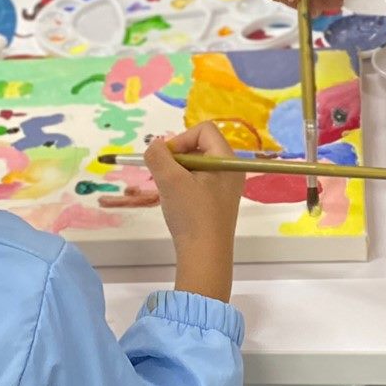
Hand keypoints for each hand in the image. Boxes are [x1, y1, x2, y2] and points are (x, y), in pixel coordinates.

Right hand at [146, 124, 244, 302]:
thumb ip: (158, 156)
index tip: (166, 159)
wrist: (205, 255)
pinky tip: (177, 203)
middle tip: (164, 177)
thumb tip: (155, 146)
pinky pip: (198, 181)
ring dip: (177, 172)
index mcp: (227, 160)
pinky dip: (183, 185)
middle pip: (200, 146)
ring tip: (170, 192)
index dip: (181, 138)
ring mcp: (226, 187)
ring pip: (196, 165)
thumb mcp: (170, 180)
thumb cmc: (192, 215)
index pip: (203, 130)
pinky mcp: (218, 201)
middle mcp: (230, 170)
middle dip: (176, 157)